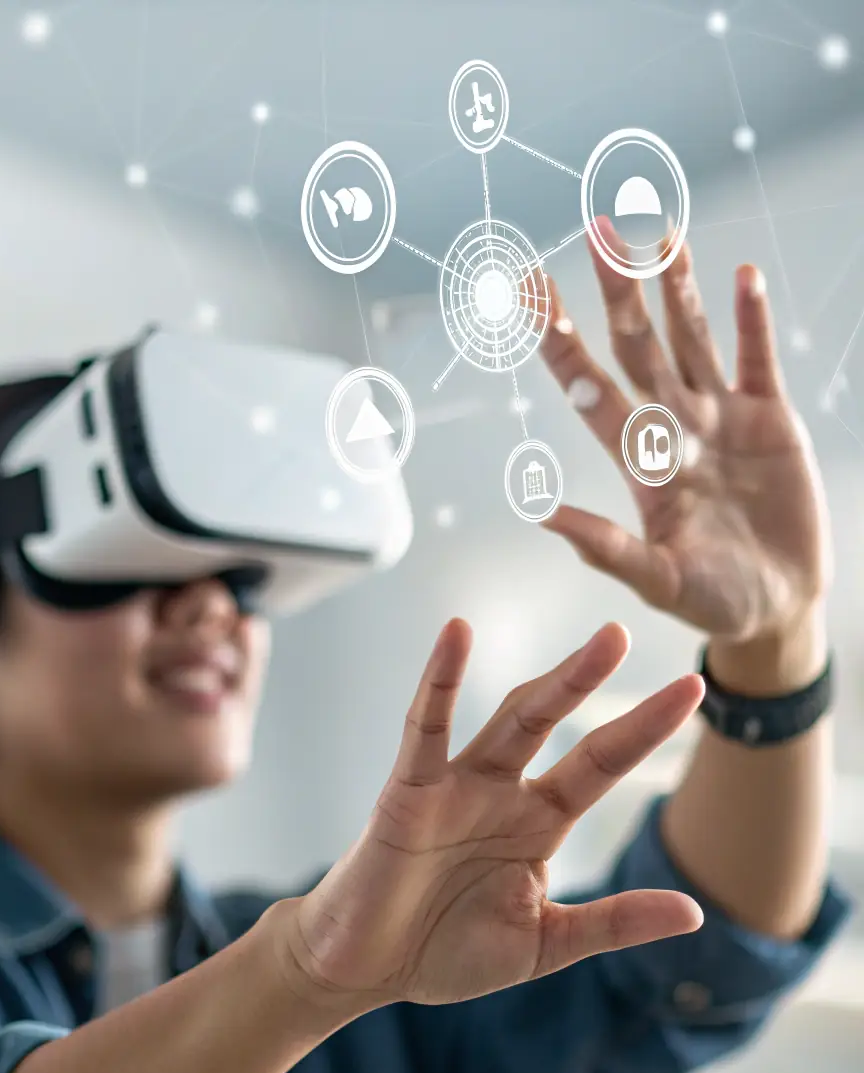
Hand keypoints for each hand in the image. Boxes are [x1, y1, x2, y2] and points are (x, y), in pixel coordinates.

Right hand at [271, 619, 704, 1012]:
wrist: (367, 971)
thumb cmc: (447, 953)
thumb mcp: (546, 943)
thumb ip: (614, 921)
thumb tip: (695, 912)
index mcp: (539, 824)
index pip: (599, 764)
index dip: (643, 728)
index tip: (691, 688)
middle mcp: (502, 793)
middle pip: (555, 724)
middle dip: (588, 680)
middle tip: (624, 632)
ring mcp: (456, 786)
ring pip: (507, 720)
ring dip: (550, 683)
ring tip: (591, 645)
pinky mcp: (408, 790)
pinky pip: (424, 729)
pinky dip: (437, 681)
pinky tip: (456, 634)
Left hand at [539, 218, 832, 648]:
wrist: (778, 606)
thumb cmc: (713, 601)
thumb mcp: (659, 581)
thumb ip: (607, 549)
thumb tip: (540, 515)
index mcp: (640, 463)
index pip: (591, 389)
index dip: (561, 342)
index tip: (530, 292)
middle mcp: (674, 428)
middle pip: (639, 348)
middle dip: (619, 293)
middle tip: (598, 229)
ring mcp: (722, 419)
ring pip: (692, 340)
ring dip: (677, 289)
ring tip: (660, 233)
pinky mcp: (771, 420)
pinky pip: (757, 358)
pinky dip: (750, 319)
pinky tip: (739, 276)